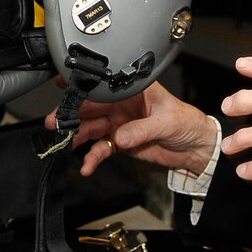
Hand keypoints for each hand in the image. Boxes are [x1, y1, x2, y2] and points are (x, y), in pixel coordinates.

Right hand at [58, 80, 219, 178]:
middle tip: (55, 121)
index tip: (65, 86)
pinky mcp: (120, 142)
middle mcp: (122, 104)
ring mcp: (119, 123)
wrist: (195, 147)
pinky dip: (93, 158)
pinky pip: (101, 149)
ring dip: (76, 136)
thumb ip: (142, 129)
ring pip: (91, 128)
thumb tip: (120, 136)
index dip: (84, 85)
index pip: (106, 85)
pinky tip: (87, 166)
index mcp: (134, 89)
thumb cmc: (188, 123)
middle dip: (71, 114)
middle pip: (91, 107)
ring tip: (64, 143)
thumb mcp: (167, 122)